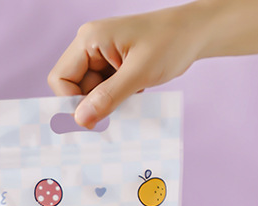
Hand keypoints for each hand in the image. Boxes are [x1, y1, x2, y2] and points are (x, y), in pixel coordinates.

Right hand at [48, 4, 206, 127]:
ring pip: (88, 93)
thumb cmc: (171, 42)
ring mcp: (101, 56)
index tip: (92, 120)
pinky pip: (102, 91)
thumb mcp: (139, 73)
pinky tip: (132, 97)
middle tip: (113, 115)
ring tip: (129, 100)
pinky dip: (113, 101)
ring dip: (104, 104)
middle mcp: (90, 46)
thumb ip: (108, 97)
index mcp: (89, 39)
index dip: (71, 102)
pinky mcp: (112, 66)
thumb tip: (80, 120)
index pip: (60, 79)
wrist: (197, 32)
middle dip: (90, 105)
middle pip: (72, 87)